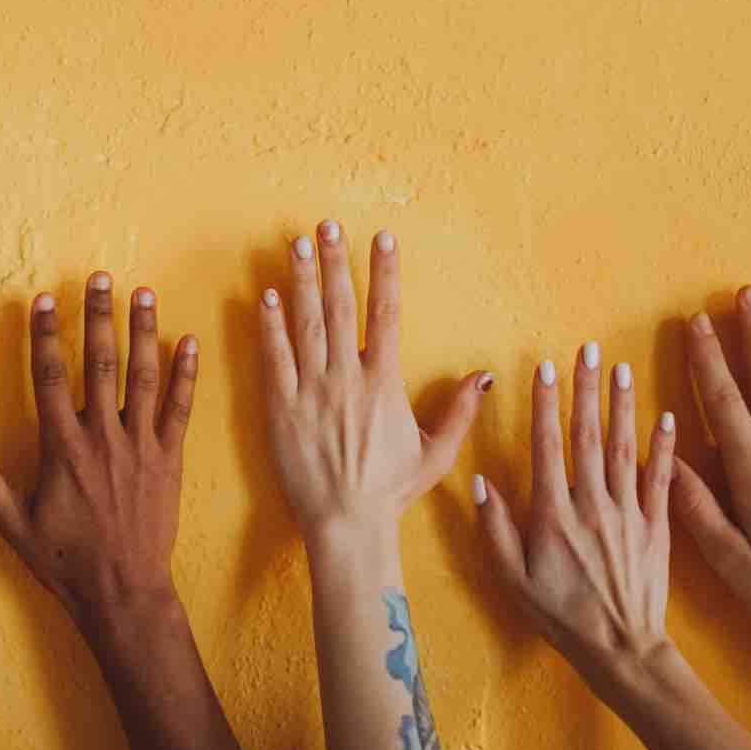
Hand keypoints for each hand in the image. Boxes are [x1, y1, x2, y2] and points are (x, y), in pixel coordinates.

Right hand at [0, 273, 196, 627]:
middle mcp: (103, 438)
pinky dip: (185, 375)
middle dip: (98, 316)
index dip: (47, 335)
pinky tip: (189, 342)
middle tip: (100, 277)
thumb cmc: (65, 561)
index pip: (51, 377)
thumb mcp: (12, 524)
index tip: (44, 300)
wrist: (123, 592)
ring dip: (143, 331)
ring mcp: (141, 447)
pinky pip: (180, 409)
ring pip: (143, 377)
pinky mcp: (169, 460)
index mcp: (63, 448)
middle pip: (101, 364)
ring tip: (142, 293)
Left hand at [257, 222, 489, 552]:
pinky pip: (275, 358)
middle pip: (340, 308)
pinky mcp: (282, 409)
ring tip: (296, 245)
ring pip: (305, 325)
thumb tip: (483, 376)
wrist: (347, 523)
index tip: (382, 238)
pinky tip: (267, 295)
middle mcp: (347, 379)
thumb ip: (460, 412)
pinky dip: (270, 326)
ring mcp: (312, 392)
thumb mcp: (436, 453)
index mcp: (384, 384)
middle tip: (327, 226)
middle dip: (334, 263)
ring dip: (301, 281)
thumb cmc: (390, 492)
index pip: (385, 315)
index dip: (384, 273)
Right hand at [475, 345, 678, 690]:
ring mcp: (628, 514)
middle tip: (587, 350)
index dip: (545, 405)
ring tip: (621, 368)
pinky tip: (666, 417)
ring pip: (624, 449)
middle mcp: (592, 506)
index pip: (548, 447)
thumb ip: (495, 529)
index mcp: (554, 516)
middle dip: (585, 390)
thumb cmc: (561, 618)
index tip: (544, 368)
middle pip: (588, 437)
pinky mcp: (657, 528)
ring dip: (623, 405)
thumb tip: (479, 481)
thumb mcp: (513, 580)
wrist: (622, 650)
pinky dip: (664, 447)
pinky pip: (661, 480)